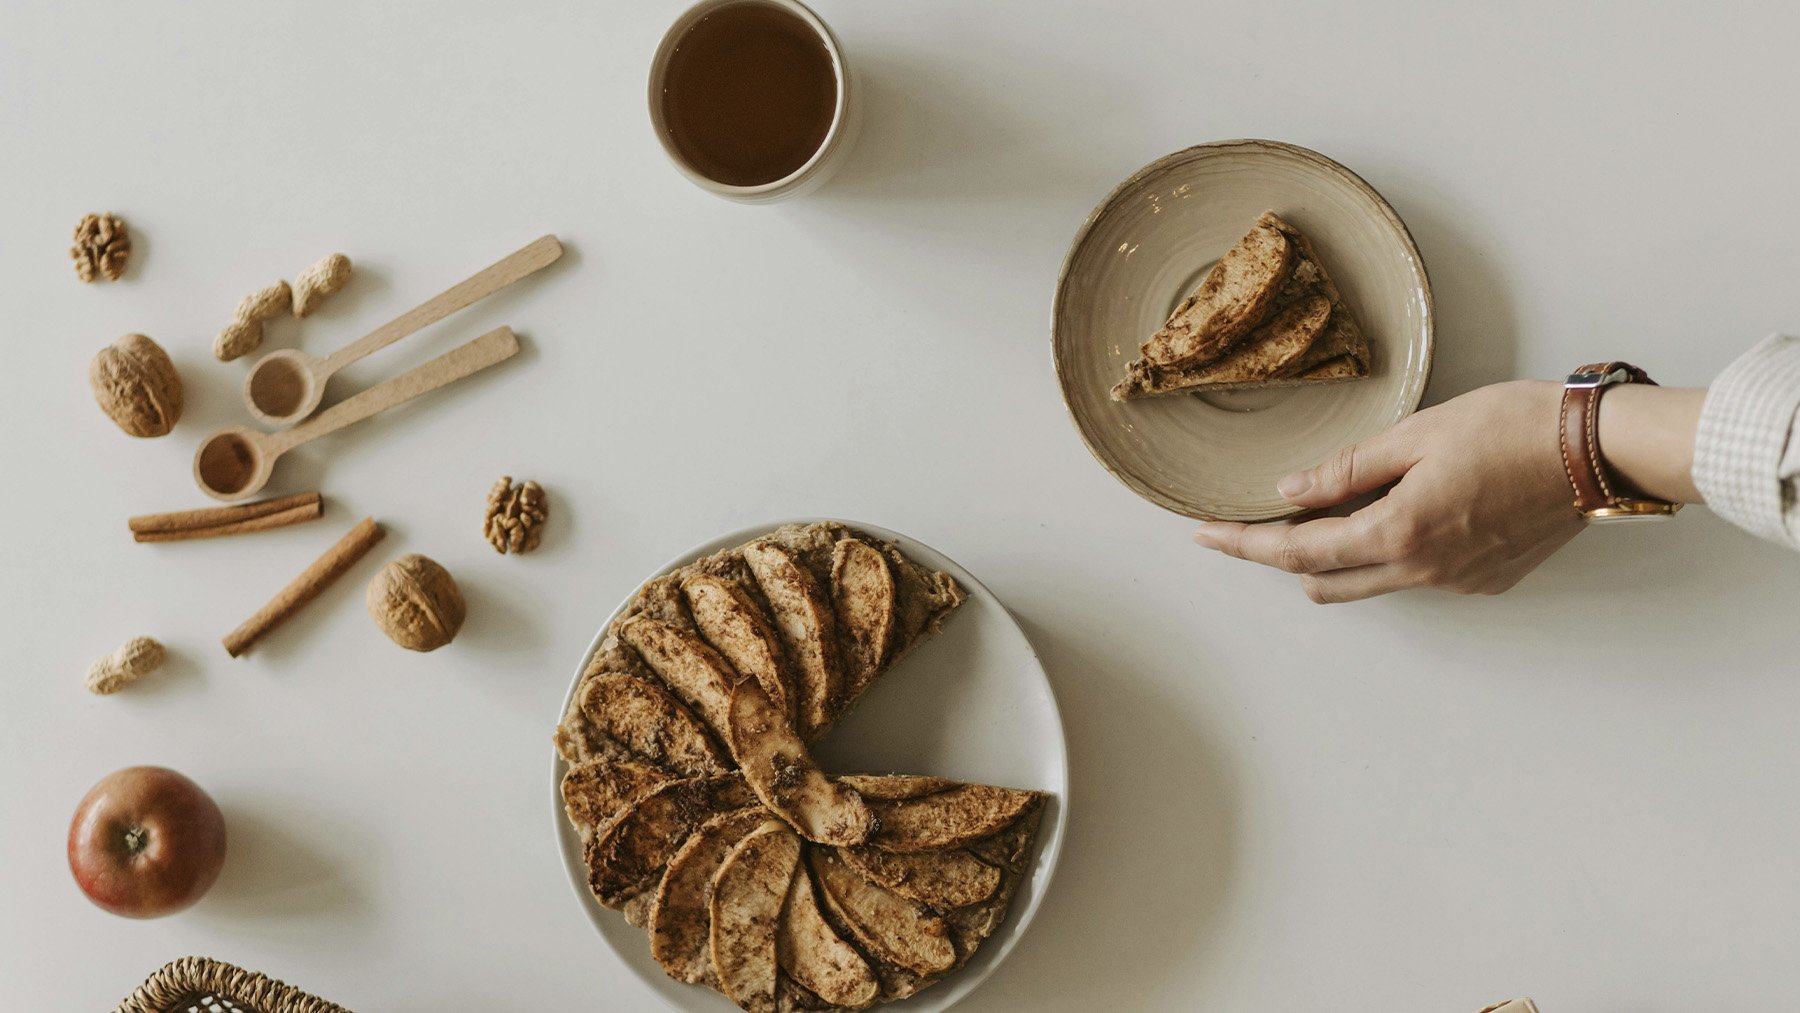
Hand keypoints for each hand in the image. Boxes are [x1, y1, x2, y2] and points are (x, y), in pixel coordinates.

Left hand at [1192, 380, 1585, 601]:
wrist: (1600, 450)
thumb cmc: (1514, 426)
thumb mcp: (1417, 433)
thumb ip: (1346, 469)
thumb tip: (1289, 493)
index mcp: (1399, 533)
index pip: (1298, 553)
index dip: (1244, 545)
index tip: (1205, 536)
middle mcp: (1424, 570)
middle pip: (1325, 582)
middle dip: (1285, 556)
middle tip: (1262, 518)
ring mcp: (1457, 582)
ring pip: (1371, 581)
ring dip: (1341, 554)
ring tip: (1336, 503)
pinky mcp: (1487, 580)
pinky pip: (1417, 574)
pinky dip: (1392, 550)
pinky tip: (1405, 507)